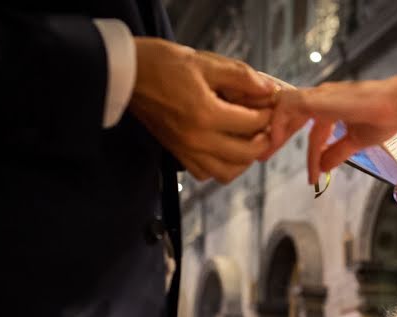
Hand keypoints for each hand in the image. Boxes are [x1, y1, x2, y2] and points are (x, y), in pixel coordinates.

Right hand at [129, 38, 276, 182]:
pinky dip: (221, 166)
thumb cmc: (163, 64)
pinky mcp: (177, 154)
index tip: (270, 105)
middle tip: (266, 126)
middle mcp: (197, 139)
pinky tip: (225, 148)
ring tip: (248, 140)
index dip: (268, 114)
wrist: (126, 75)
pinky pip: (206, 173)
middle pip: (246, 154)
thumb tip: (269, 90)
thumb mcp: (205, 62)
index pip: (252, 124)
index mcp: (206, 114)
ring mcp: (186, 150)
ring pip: (227, 172)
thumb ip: (241, 77)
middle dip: (263, 140)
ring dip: (244, 160)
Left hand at [266, 77, 396, 184]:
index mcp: (332, 107)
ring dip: (274, 129)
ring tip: (267, 150)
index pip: (313, 131)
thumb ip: (337, 152)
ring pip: (284, 106)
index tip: (313, 178)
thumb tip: (323, 168)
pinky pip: (289, 105)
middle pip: (290, 115)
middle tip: (263, 157)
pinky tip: (275, 138)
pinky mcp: (320, 98)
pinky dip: (280, 121)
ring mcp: (320, 95)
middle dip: (276, 136)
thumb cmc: (385, 118)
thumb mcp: (356, 141)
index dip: (312, 156)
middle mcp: (322, 98)